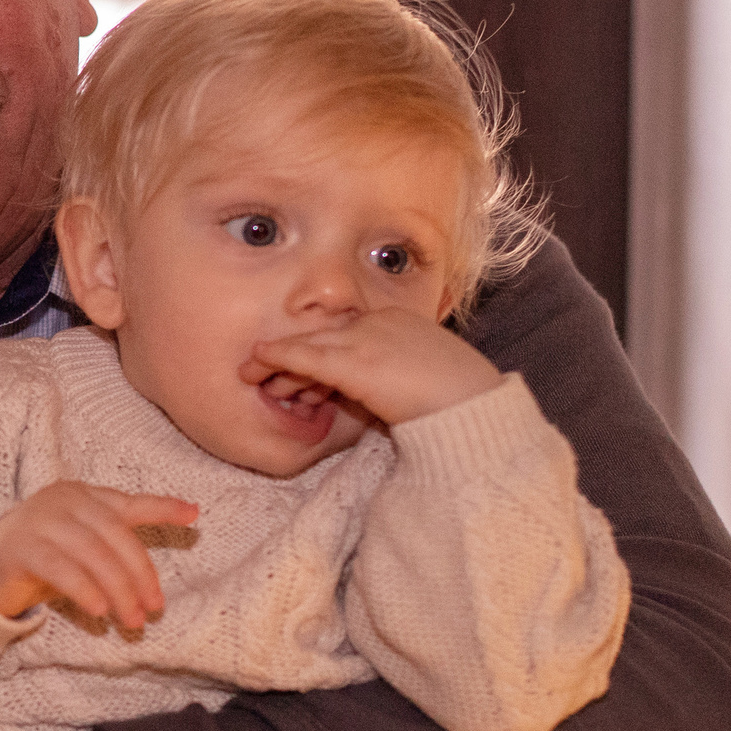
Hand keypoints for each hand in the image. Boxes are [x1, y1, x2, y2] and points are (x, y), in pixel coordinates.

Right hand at [0, 484, 199, 626]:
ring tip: (132, 620)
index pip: (128, 503)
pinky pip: (62, 570)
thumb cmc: (43, 554)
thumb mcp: (83, 541)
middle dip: (139, 575)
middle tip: (154, 609)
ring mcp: (40, 521)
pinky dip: (85, 590)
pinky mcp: (21, 549)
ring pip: (92, 555)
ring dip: (118, 591)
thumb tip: (182, 527)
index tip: (194, 516)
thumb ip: (119, 538)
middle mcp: (63, 501)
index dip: (162, 508)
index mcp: (82, 495)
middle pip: (115, 536)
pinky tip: (100, 611)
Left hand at [245, 307, 503, 426]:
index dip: (318, 352)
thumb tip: (367, 390)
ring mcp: (367, 338)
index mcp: (398, 321)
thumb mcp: (420, 378)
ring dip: (279, 363)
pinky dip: (280, 358)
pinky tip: (259, 361)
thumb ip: (390, 375)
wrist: (476, 409)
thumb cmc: (456, 402)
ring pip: (311, 346)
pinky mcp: (357, 361)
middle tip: (260, 370)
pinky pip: (307, 357)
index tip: (302, 373)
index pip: (346, 333)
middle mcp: (379, 321)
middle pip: (324, 335)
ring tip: (255, 376)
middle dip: (290, 354)